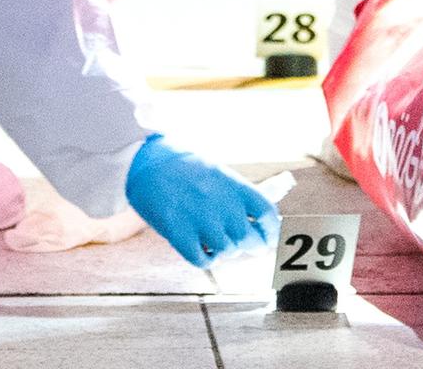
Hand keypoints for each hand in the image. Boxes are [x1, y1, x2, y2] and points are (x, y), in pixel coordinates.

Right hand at [123, 134, 274, 266]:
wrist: (149, 162)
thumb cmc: (187, 169)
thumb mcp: (220, 174)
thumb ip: (243, 195)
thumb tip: (273, 207)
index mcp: (235, 186)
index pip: (267, 215)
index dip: (271, 232)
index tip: (267, 239)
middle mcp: (222, 203)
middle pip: (250, 240)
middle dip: (250, 247)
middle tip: (244, 246)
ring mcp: (200, 219)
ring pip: (226, 252)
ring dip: (223, 251)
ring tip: (213, 240)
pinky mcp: (178, 233)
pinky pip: (202, 260)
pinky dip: (203, 258)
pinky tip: (198, 247)